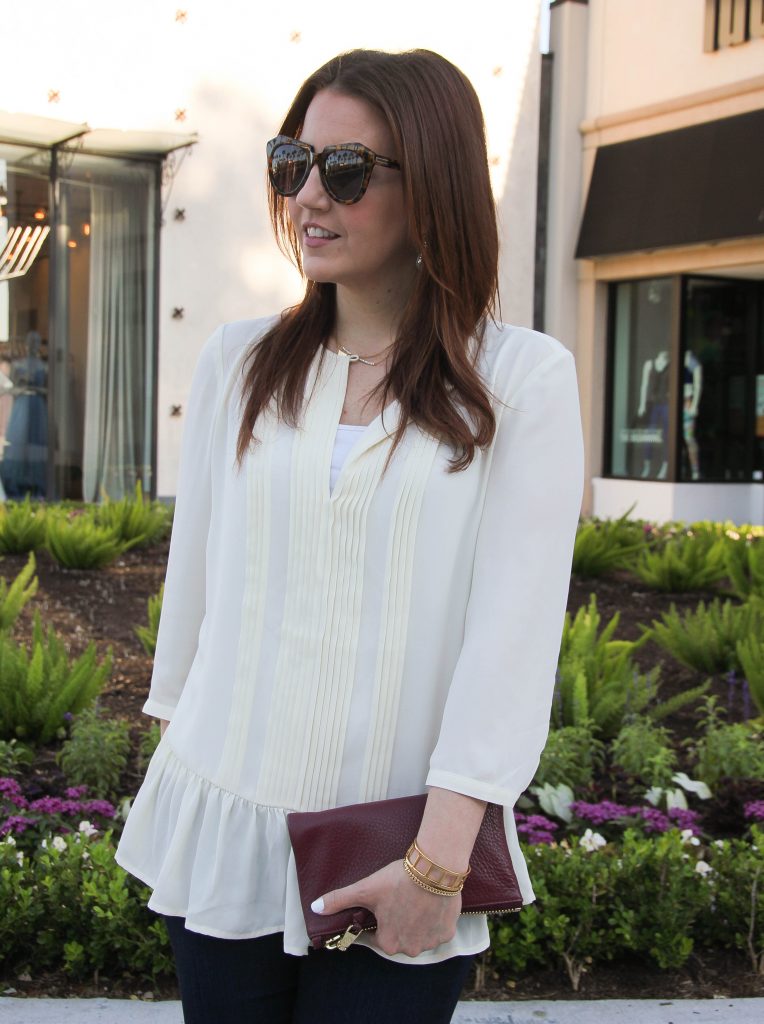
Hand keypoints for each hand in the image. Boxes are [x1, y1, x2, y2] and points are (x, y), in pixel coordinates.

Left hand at [312, 859, 461, 956]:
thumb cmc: (398, 880)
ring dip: (417, 923)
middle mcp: (409, 949)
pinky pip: (437, 930)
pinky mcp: (447, 933)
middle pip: (399, 936)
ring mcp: (430, 942)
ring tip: (415, 899)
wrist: (434, 869)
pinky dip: (434, 920)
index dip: (378, 919)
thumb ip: (339, 899)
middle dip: (398, 922)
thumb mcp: (365, 888)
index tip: (383, 904)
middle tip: (399, 899)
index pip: (377, 936)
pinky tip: (430, 903)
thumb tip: (315, 908)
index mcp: (387, 943)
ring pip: (419, 935)